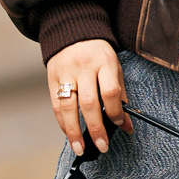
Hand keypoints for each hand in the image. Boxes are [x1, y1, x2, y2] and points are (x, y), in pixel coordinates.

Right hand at [45, 38, 130, 156]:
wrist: (72, 30)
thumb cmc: (98, 53)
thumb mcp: (114, 68)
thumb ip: (120, 96)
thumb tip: (126, 125)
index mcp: (104, 62)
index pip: (110, 91)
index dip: (115, 111)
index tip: (119, 124)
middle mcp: (83, 67)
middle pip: (88, 103)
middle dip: (96, 128)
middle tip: (102, 145)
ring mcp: (65, 73)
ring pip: (68, 107)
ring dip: (74, 132)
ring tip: (81, 148)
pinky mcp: (51, 78)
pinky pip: (56, 105)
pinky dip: (62, 123)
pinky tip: (69, 134)